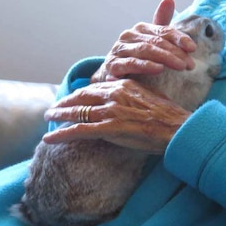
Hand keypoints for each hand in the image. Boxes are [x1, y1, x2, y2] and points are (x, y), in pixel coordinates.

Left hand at [43, 79, 189, 153]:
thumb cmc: (168, 117)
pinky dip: (61, 134)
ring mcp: (110, 111)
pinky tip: (49, 139)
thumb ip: (133, 96)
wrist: (177, 129)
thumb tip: (126, 101)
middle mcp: (114, 95)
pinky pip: (78, 131)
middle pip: (81, 97)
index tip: (72, 99)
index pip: (95, 88)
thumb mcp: (150, 97)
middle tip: (53, 109)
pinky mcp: (108, 128)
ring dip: (59, 116)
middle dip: (65, 103)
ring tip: (48, 119)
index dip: (80, 94)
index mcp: (123, 85)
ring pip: (76, 112)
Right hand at [91, 0, 196, 83]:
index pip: (164, 30)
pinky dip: (146, 65)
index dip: (180, 38)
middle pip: (156, 41)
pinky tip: (159, 69)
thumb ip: (162, 23)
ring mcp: (119, 49)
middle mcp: (128, 35)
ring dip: (165, 58)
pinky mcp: (113, 64)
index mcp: (140, 28)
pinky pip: (131, 63)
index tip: (193, 48)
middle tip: (189, 64)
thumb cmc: (137, 57)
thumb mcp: (152, 41)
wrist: (113, 75)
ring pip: (145, 50)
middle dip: (176, 52)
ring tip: (180, 66)